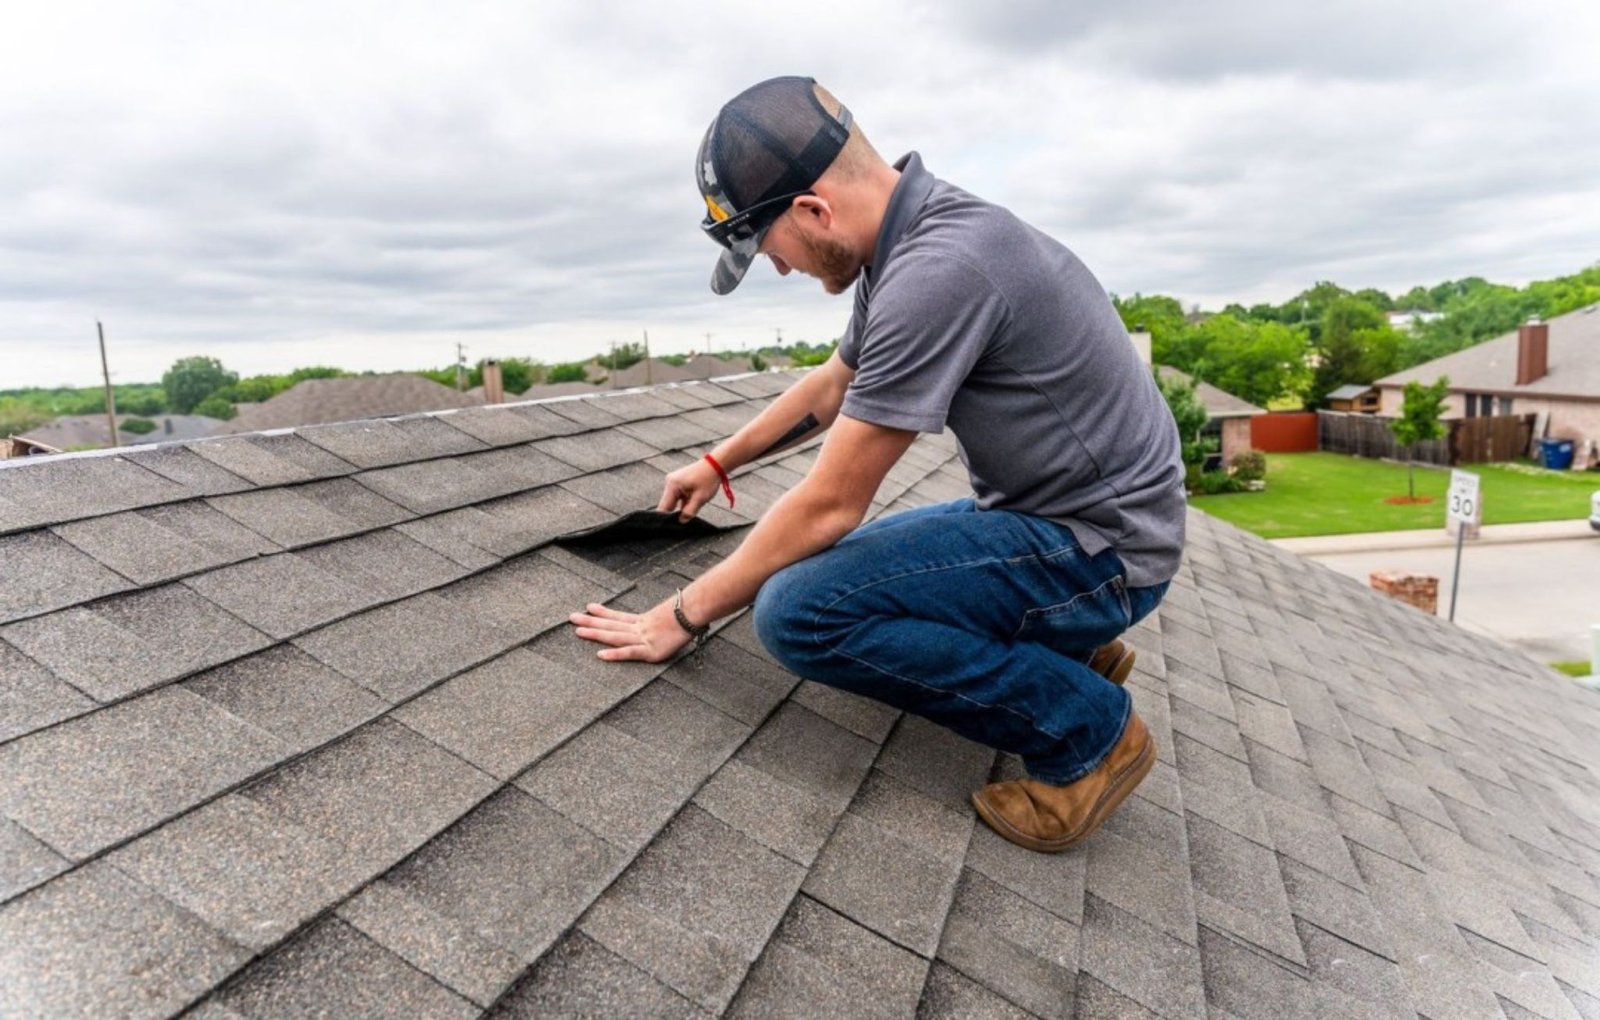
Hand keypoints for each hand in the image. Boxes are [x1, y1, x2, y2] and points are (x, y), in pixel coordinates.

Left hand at [569, 600, 692, 662]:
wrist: (694, 613)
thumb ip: (667, 619)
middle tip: (572, 617)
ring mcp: (643, 639)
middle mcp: (640, 629)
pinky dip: (615, 654)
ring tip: (578, 631)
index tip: (589, 607)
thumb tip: (670, 618)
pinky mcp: (650, 652)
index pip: (619, 616)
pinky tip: (600, 654)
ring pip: (615, 636)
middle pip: (611, 625)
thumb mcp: (674, 616)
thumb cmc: (688, 614)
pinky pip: (629, 652)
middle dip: (590, 621)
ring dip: (595, 633)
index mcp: (645, 621)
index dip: (604, 613)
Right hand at [659, 457, 722, 521]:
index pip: (663, 507)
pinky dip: (684, 500)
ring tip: (695, 501)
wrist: (714, 465)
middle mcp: (669, 482)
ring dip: (682, 505)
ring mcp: (673, 481)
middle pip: (668, 504)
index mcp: (672, 486)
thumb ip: (689, 512)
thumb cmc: (708, 479)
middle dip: (677, 511)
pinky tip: (694, 497)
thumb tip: (681, 521)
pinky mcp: (677, 482)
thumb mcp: (700, 498)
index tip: (675, 524)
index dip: (667, 518)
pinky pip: (677, 495)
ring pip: (674, 501)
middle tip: (689, 512)